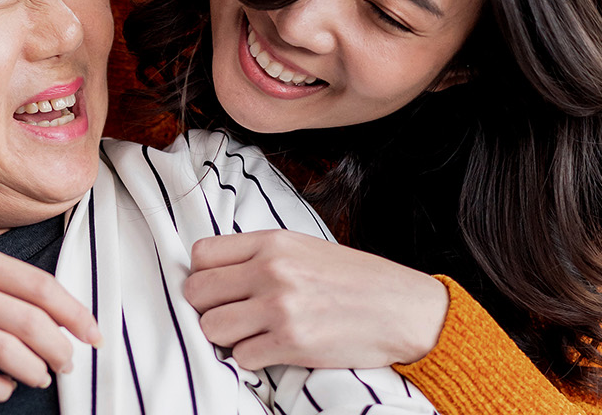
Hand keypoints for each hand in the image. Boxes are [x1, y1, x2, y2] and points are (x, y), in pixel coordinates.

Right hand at [0, 243, 102, 401]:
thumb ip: (10, 281)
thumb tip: (63, 315)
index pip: (42, 289)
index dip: (76, 315)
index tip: (92, 335)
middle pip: (32, 325)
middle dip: (61, 349)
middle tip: (67, 360)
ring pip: (9, 355)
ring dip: (37, 371)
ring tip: (40, 373)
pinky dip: (3, 388)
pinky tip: (6, 382)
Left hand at [184, 229, 448, 369]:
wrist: (404, 309)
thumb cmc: (356, 279)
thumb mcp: (305, 248)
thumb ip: (260, 255)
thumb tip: (216, 272)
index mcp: (272, 242)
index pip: (201, 254)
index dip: (202, 274)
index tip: (216, 287)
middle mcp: (271, 271)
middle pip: (197, 293)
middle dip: (206, 308)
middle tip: (228, 315)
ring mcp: (279, 308)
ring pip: (211, 328)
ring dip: (226, 337)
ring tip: (250, 334)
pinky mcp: (291, 343)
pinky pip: (240, 357)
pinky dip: (250, 358)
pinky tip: (270, 349)